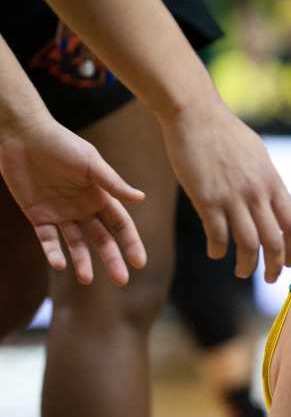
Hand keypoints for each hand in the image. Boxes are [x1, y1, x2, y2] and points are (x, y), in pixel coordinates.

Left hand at [0, 114, 145, 284]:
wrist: (23, 136)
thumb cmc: (61, 144)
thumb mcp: (91, 163)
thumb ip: (113, 183)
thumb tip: (141, 198)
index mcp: (100, 196)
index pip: (121, 225)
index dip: (131, 243)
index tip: (140, 262)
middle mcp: (83, 208)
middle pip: (102, 239)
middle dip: (112, 259)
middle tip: (122, 280)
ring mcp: (61, 213)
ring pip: (75, 244)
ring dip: (82, 262)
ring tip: (87, 279)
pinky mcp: (38, 215)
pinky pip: (47, 240)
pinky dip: (53, 252)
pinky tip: (59, 265)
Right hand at [157, 97, 290, 282]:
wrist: (196, 115)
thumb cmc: (228, 135)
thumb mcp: (261, 157)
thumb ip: (275, 185)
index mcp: (273, 183)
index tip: (289, 262)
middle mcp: (257, 193)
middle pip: (274, 241)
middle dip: (274, 266)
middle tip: (270, 278)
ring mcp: (232, 196)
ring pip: (247, 243)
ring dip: (246, 264)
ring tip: (242, 272)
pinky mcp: (206, 198)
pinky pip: (217, 234)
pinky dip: (218, 249)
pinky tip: (216, 253)